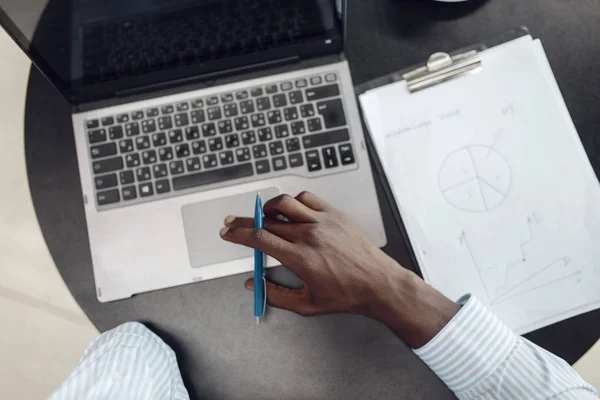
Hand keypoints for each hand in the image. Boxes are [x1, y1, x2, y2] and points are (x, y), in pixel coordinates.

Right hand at [220, 192, 458, 347]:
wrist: (379, 283)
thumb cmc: (347, 295)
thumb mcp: (307, 305)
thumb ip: (275, 295)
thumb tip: (253, 285)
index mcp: (300, 258)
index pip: (259, 239)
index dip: (238, 234)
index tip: (228, 233)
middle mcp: (309, 236)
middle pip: (266, 221)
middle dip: (245, 222)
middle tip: (234, 223)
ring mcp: (322, 222)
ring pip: (284, 204)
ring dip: (267, 208)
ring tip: (261, 216)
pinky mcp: (334, 214)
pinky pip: (306, 199)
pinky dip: (292, 202)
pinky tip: (289, 210)